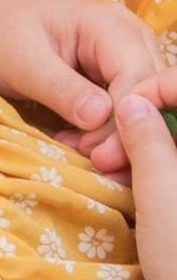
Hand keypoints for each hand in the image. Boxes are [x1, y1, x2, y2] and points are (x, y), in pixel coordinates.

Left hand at [0, 0, 176, 172]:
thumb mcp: (21, 62)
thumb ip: (62, 89)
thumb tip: (101, 116)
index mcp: (111, 25)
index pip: (138, 83)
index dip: (123, 124)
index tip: (96, 157)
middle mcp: (126, 37)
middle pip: (145, 96)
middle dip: (122, 134)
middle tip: (90, 163)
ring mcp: (119, 55)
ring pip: (137, 105)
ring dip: (113, 136)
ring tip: (78, 152)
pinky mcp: (104, 73)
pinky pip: (119, 106)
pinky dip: (103, 130)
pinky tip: (76, 143)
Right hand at [113, 83, 176, 279]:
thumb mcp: (159, 192)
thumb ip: (147, 139)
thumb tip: (133, 102)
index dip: (158, 86)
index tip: (125, 102)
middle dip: (146, 121)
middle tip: (110, 148)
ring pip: (176, 150)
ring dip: (146, 146)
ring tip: (111, 168)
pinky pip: (175, 174)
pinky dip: (156, 169)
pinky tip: (127, 182)